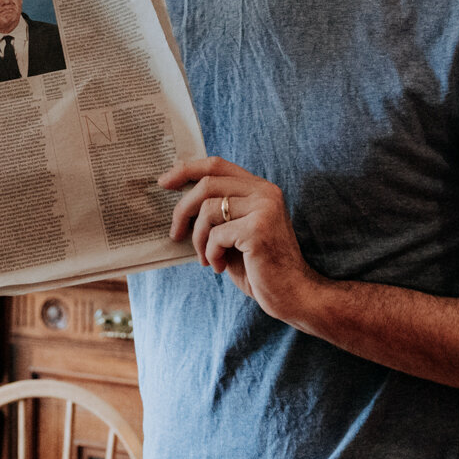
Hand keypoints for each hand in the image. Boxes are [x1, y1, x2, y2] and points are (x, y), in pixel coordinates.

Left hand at [159, 157, 321, 322]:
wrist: (293, 294)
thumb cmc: (261, 267)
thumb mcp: (237, 232)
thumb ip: (219, 211)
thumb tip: (180, 197)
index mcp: (261, 188)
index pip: (217, 164)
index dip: (187, 169)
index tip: (164, 182)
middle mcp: (265, 192)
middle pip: (207, 184)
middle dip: (183, 209)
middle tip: (175, 233)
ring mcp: (264, 209)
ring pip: (208, 210)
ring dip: (198, 239)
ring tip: (205, 257)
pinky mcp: (258, 229)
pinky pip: (216, 235)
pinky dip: (211, 254)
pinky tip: (219, 267)